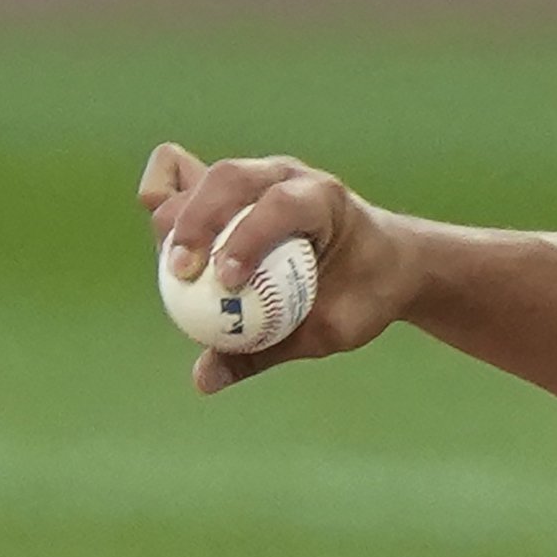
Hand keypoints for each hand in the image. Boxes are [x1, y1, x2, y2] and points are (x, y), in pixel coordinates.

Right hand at [137, 144, 419, 392]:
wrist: (387, 263)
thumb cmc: (363, 297)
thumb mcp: (329, 330)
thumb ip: (266, 351)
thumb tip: (203, 381)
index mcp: (325, 201)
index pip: (282, 205)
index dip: (248, 238)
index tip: (227, 280)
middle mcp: (290, 176)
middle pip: (231, 178)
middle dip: (198, 221)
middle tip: (179, 273)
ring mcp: (262, 175)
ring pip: (207, 178)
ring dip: (178, 219)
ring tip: (173, 270)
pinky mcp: (238, 187)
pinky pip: (193, 184)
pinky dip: (175, 209)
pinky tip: (168, 249)